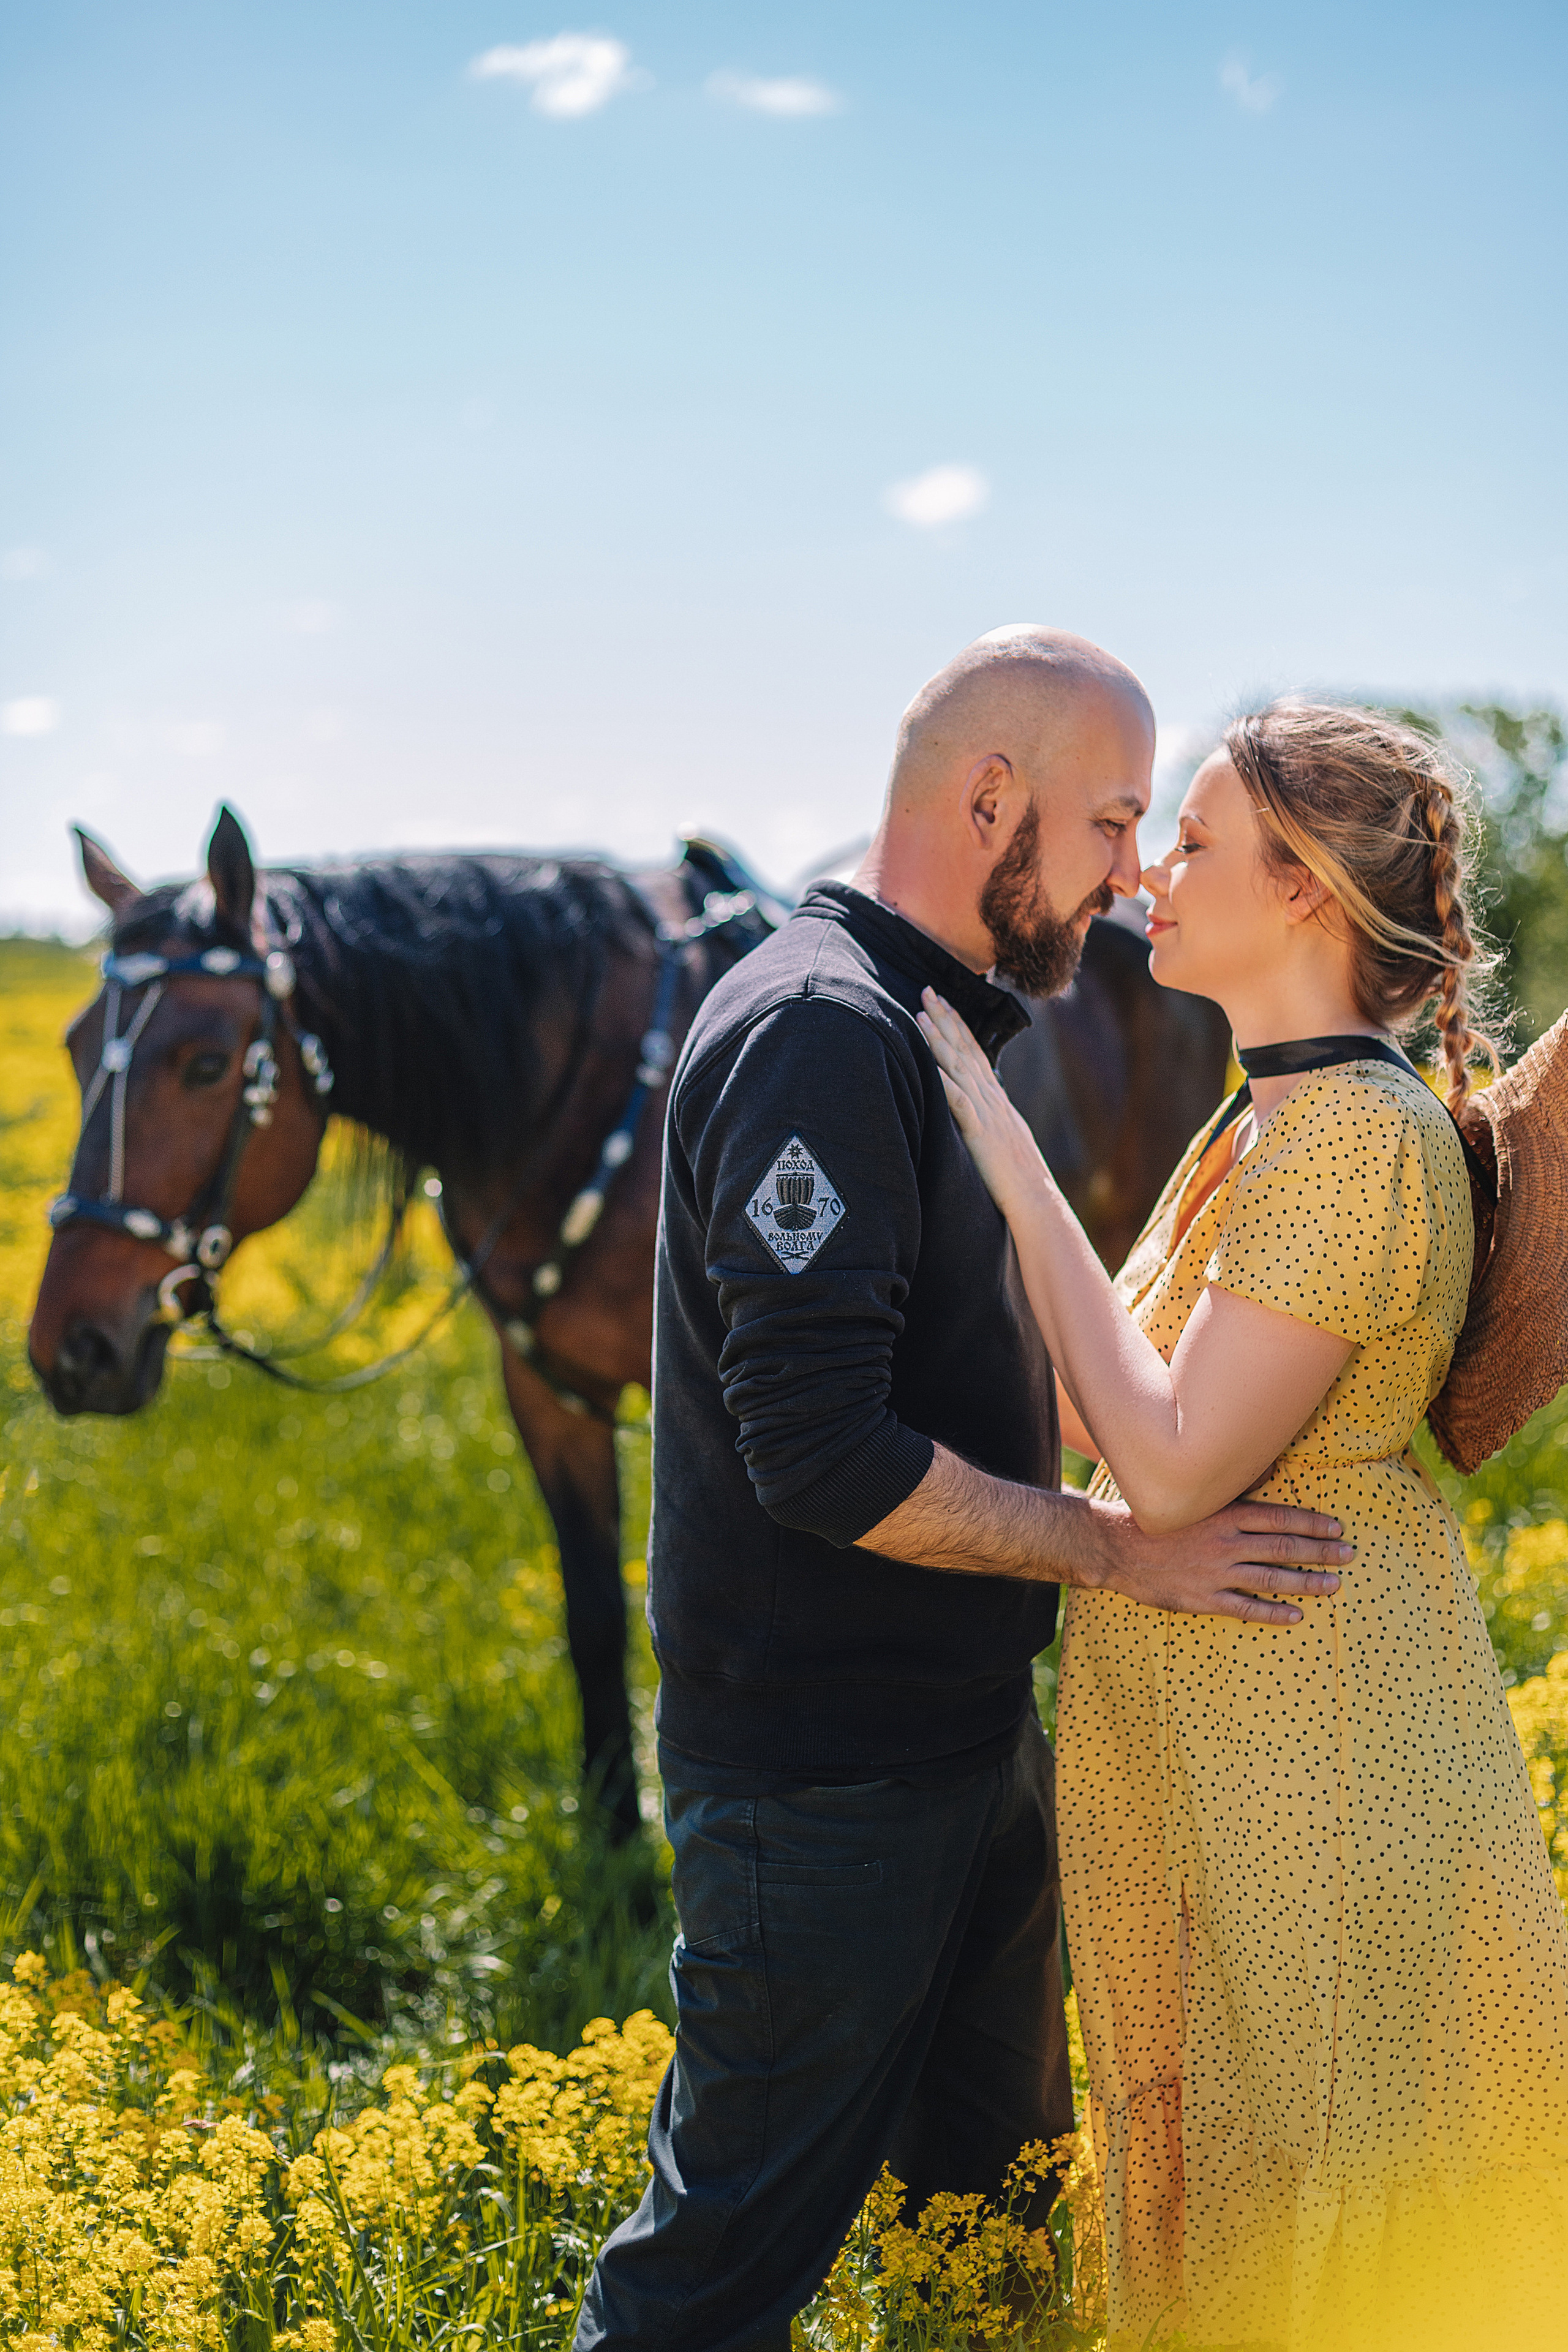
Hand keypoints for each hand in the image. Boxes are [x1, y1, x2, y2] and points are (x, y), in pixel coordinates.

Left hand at [918, 987, 1043, 1213]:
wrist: (1037, 1201)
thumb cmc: (1017, 1178)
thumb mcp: (1003, 1138)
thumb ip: (988, 1118)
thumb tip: (975, 1105)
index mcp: (997, 1100)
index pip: (975, 1052)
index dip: (958, 1024)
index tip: (942, 1001)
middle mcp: (993, 1100)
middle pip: (966, 1050)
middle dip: (946, 1018)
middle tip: (927, 990)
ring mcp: (988, 1114)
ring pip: (960, 1069)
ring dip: (940, 1040)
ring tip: (922, 1014)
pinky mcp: (980, 1134)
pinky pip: (960, 1104)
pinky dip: (945, 1083)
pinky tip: (930, 1065)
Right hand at [1089, 1496, 1349, 1624]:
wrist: (1117, 1547)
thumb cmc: (1159, 1518)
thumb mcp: (1196, 1496)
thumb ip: (1233, 1487)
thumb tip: (1269, 1468)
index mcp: (1225, 1515)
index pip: (1279, 1518)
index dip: (1311, 1523)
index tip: (1336, 1527)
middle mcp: (1226, 1543)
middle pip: (1284, 1547)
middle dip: (1321, 1552)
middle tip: (1349, 1555)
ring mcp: (1216, 1573)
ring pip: (1271, 1579)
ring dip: (1306, 1582)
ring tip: (1334, 1585)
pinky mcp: (1203, 1598)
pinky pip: (1245, 1608)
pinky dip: (1272, 1612)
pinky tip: (1295, 1615)